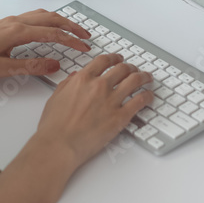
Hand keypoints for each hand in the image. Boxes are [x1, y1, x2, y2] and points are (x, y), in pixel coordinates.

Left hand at [0, 9, 91, 79]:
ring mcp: (9, 21)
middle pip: (51, 19)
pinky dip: (48, 20)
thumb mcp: (2, 69)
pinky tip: (49, 28)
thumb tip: (54, 65)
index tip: (85, 47)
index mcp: (16, 32)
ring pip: (42, 15)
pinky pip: (33, 17)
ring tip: (73, 30)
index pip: (52, 33)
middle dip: (71, 26)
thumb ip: (30, 67)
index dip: (71, 40)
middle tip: (87, 36)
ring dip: (60, 21)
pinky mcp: (5, 25)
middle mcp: (15, 22)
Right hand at [34, 54, 153, 168]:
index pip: (104, 61)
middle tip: (134, 69)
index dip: (114, 57)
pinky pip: (140, 101)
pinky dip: (147, 96)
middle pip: (122, 68)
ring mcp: (111, 101)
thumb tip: (75, 77)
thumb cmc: (54, 126)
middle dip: (130, 67)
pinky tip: (149, 96)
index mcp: (83, 79)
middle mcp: (99, 86)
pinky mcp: (120, 117)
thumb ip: (68, 84)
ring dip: (143, 77)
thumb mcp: (56, 97)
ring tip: (147, 78)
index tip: (118, 59)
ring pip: (135, 81)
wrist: (59, 145)